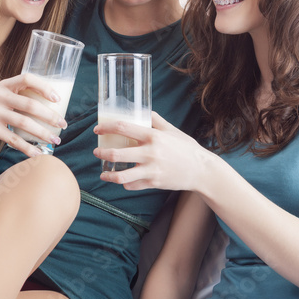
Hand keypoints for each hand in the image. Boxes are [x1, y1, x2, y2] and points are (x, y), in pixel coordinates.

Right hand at [0, 73, 66, 156]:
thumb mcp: (1, 95)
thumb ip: (19, 96)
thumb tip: (50, 107)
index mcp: (5, 85)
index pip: (27, 79)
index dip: (44, 87)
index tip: (57, 99)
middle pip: (30, 105)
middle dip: (50, 116)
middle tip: (63, 124)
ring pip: (24, 123)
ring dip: (43, 133)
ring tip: (55, 140)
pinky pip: (13, 139)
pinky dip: (27, 147)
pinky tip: (37, 152)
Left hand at [93, 111, 207, 190]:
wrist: (202, 170)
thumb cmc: (187, 148)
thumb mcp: (172, 130)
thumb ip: (156, 121)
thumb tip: (143, 112)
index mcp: (153, 136)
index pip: (123, 128)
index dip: (107, 127)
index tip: (98, 129)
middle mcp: (150, 153)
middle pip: (117, 154)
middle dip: (102, 152)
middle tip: (97, 151)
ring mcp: (151, 170)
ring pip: (121, 176)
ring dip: (108, 174)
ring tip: (103, 172)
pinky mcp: (154, 183)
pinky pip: (132, 185)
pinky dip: (125, 184)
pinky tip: (123, 181)